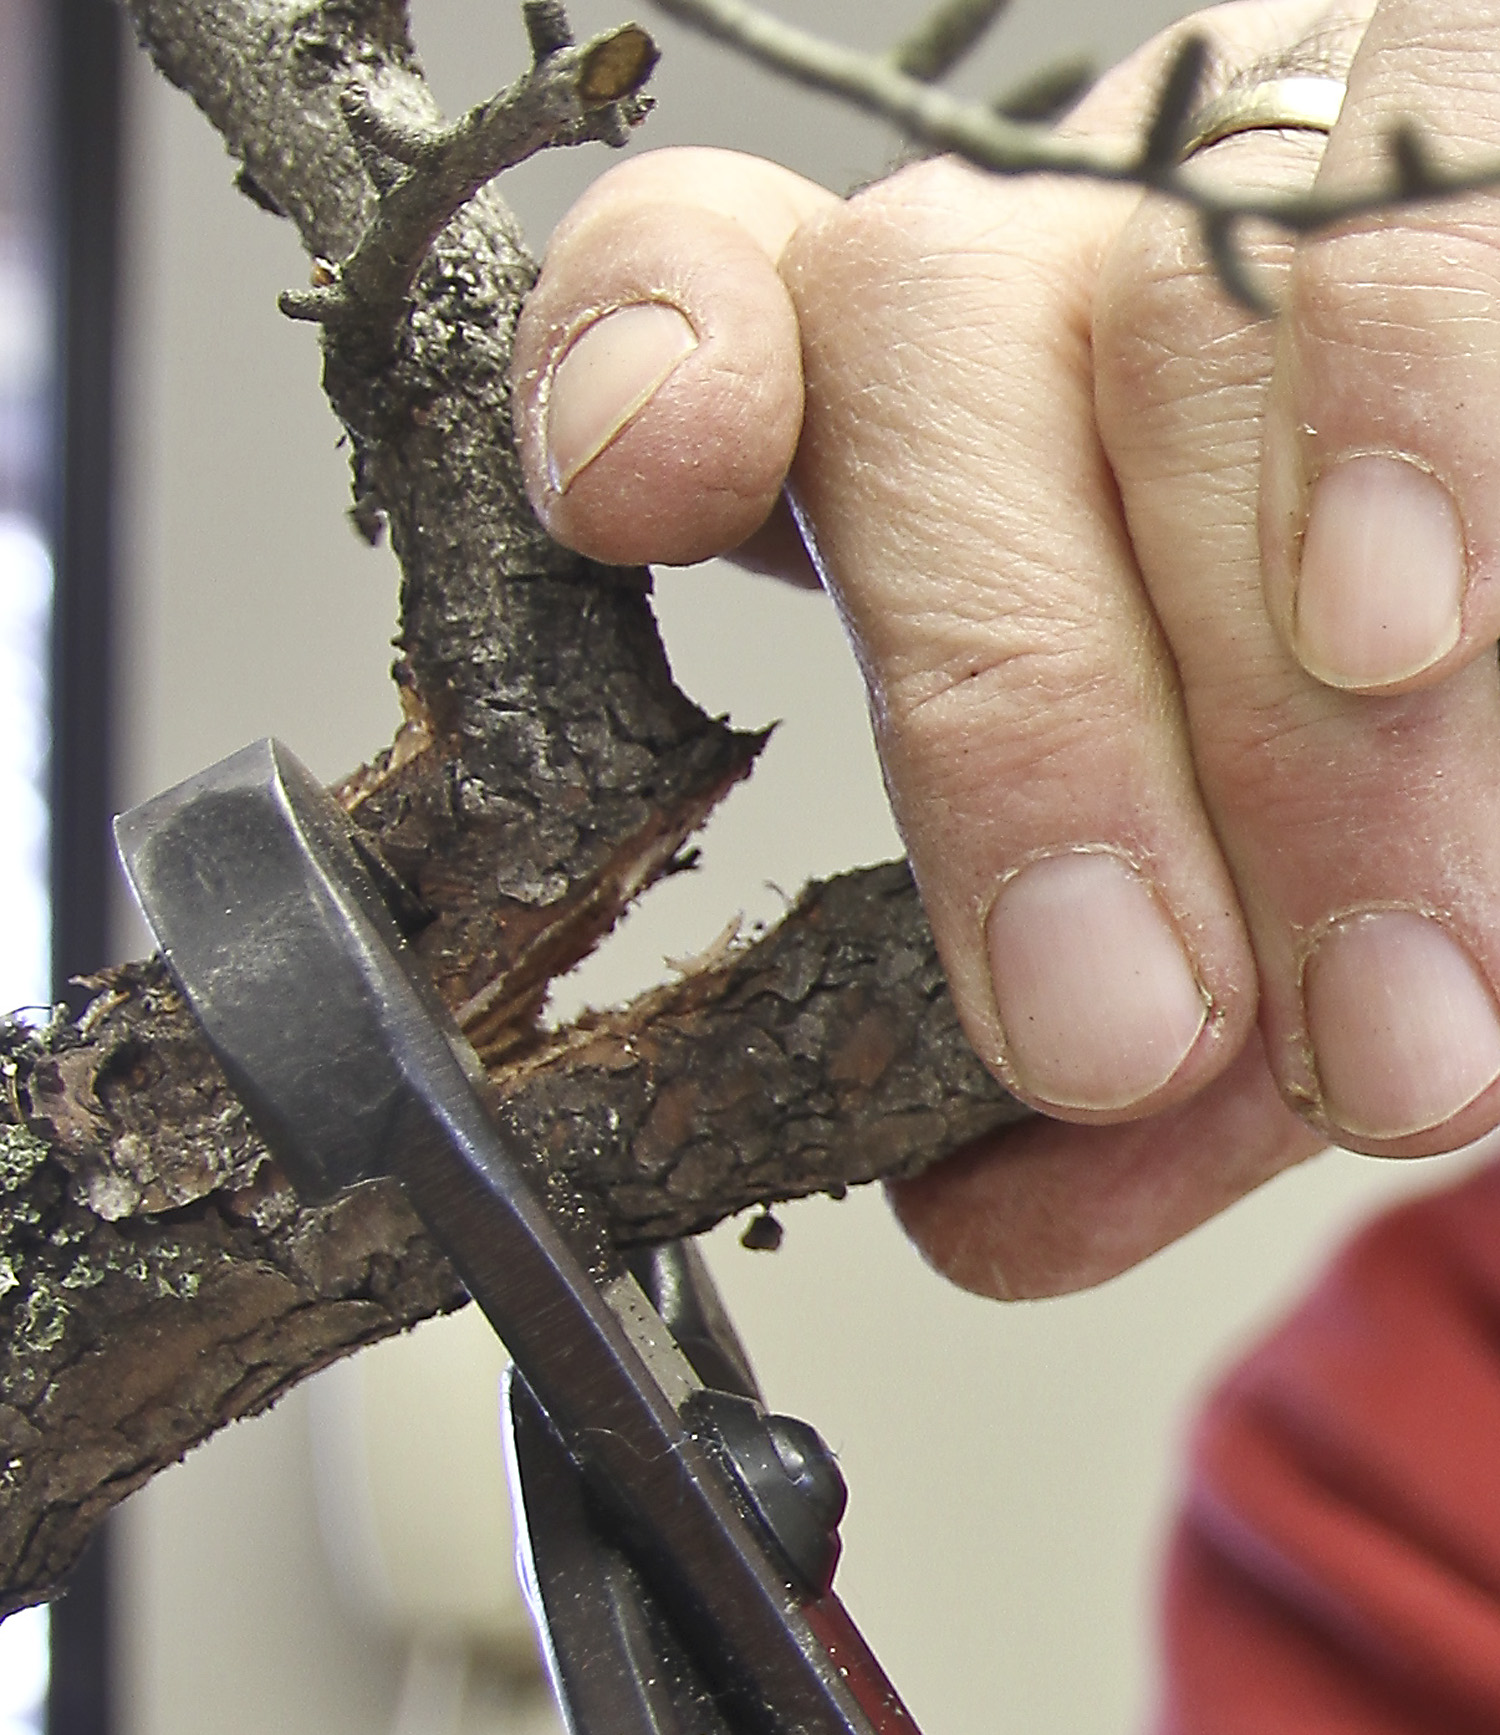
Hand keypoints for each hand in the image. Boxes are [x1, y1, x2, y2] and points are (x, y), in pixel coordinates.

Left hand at [510, 0, 1499, 1295]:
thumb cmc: (1311, 760)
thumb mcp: (1189, 924)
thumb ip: (1105, 1066)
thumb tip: (998, 1217)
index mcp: (898, 413)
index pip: (699, 282)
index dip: (645, 359)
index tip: (639, 492)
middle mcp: (1054, 273)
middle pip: (937, 346)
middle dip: (1032, 727)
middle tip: (1123, 1036)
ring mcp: (1263, 197)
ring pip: (1220, 323)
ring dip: (1299, 714)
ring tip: (1384, 1026)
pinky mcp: (1462, 140)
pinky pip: (1451, 253)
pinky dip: (1442, 459)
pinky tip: (1432, 640)